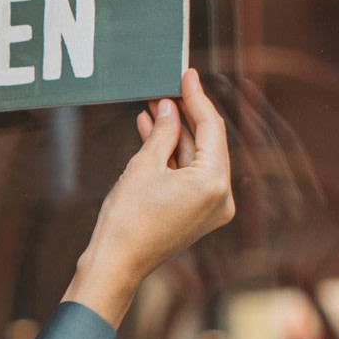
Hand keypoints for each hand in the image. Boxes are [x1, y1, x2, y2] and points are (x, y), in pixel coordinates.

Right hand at [67, 67, 236, 324]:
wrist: (116, 264)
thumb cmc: (126, 220)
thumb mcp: (143, 166)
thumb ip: (162, 132)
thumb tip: (169, 107)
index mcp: (213, 182)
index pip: (211, 127)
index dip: (196, 98)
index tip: (186, 74)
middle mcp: (221, 196)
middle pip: (208, 143)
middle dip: (185, 117)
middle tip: (165, 91)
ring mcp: (212, 208)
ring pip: (197, 159)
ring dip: (176, 136)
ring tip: (153, 111)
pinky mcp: (198, 214)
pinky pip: (190, 176)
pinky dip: (174, 158)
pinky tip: (153, 136)